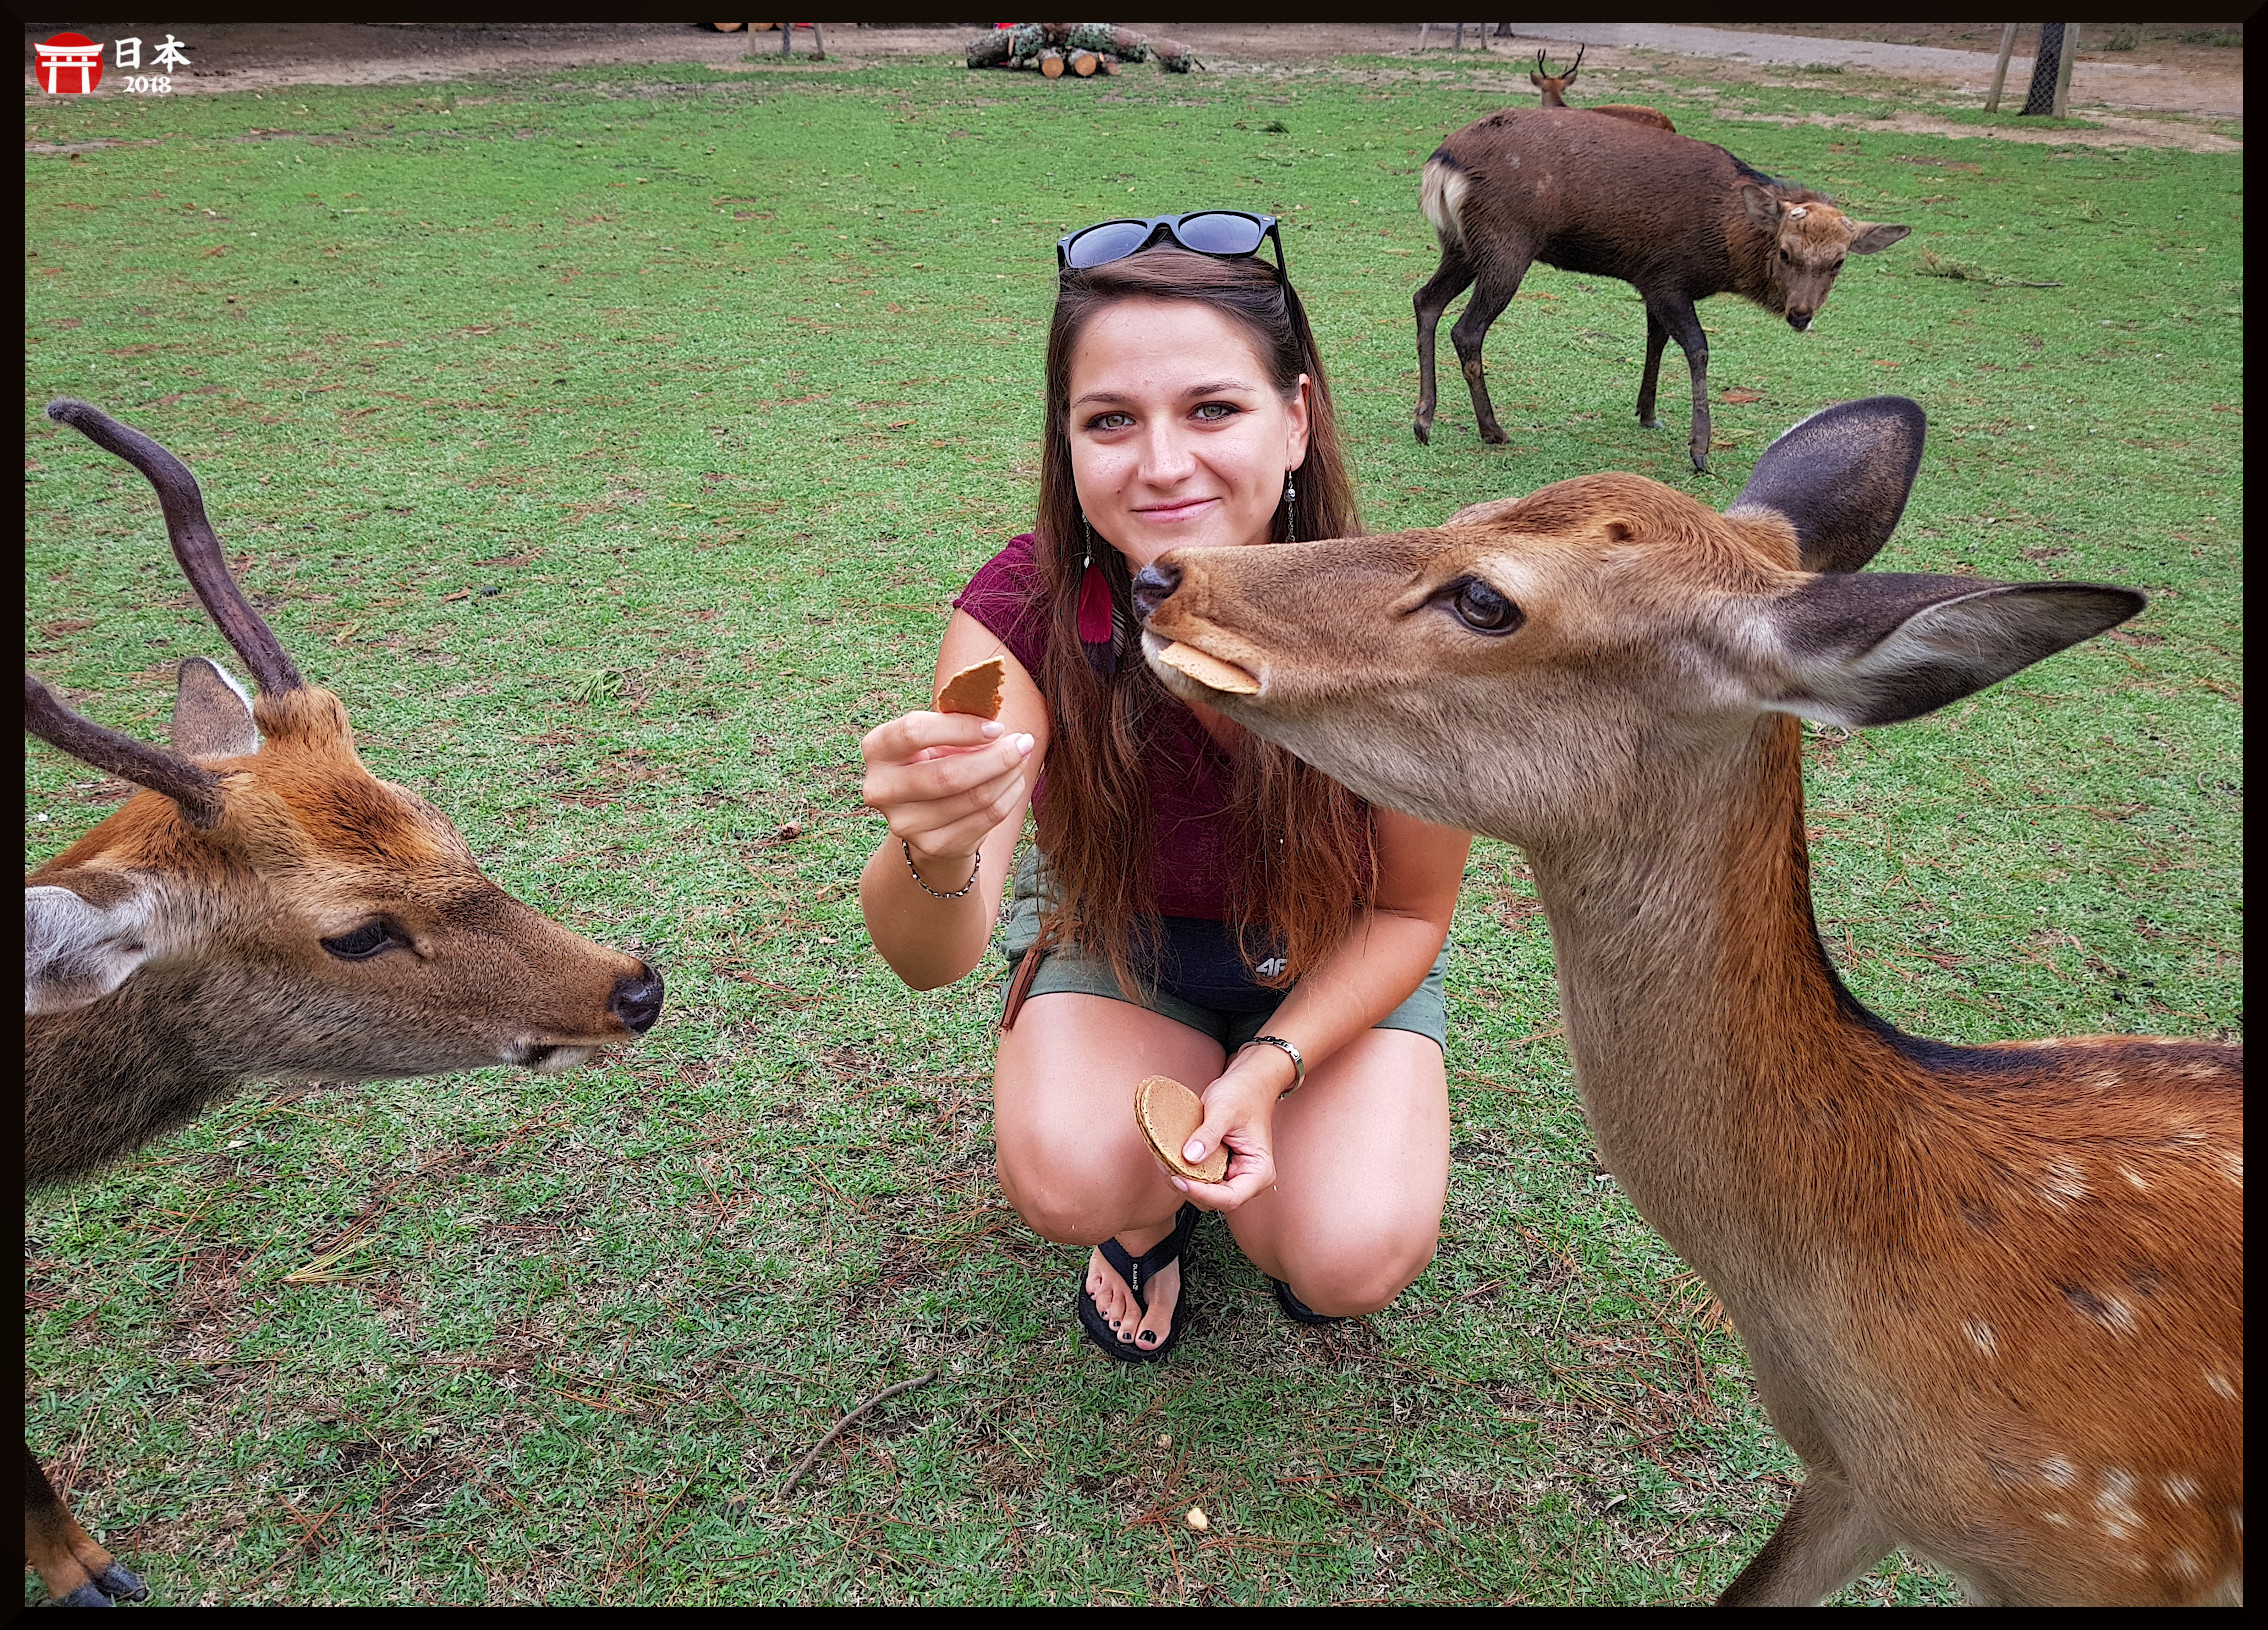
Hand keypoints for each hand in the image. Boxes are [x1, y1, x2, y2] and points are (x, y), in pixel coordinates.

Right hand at [859, 710, 1034, 874]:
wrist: (927, 815)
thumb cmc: (936, 758)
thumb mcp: (941, 734)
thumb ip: (960, 714)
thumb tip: (992, 690)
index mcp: (877, 749)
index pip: (913, 732)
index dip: (959, 728)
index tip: (996, 727)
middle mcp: (880, 789)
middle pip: (946, 774)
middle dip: (994, 757)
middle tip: (1023, 743)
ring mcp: (904, 823)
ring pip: (972, 798)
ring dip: (1007, 775)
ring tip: (1021, 758)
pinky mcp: (932, 845)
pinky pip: (984, 819)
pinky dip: (1008, 797)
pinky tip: (1014, 781)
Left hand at [1166, 1044, 1294, 1212]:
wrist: (1248, 1082)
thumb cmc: (1244, 1093)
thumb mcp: (1225, 1110)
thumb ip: (1209, 1134)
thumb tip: (1190, 1156)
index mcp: (1259, 1172)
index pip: (1230, 1198)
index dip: (1201, 1193)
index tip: (1177, 1178)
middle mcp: (1247, 1180)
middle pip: (1213, 1200)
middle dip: (1187, 1186)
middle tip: (1165, 1164)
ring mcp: (1231, 1176)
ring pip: (1201, 1193)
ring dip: (1180, 1180)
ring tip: (1163, 1158)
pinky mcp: (1218, 1169)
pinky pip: (1197, 1179)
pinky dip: (1181, 1171)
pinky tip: (1168, 1156)